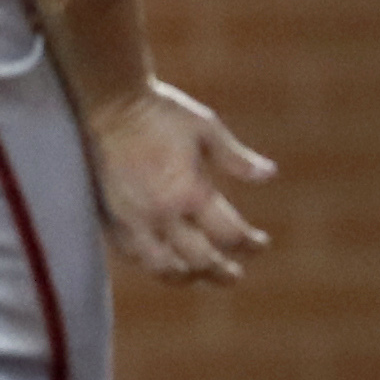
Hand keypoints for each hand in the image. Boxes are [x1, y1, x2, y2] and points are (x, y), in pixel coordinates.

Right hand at [86, 78, 273, 283]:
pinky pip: (132, 255)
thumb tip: (269, 175)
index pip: (229, 234)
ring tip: (199, 275)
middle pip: (198, 260)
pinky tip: (163, 261)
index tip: (260, 243)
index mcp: (190, 191)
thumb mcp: (205, 128)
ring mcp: (133, 219)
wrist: (109, 103)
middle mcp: (162, 213)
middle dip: (222, 272)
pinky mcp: (110, 217)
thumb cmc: (161, 112)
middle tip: (235, 274)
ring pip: (161, 267)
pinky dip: (152, 264)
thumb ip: (236, 158)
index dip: (250, 244)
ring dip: (186, 276)